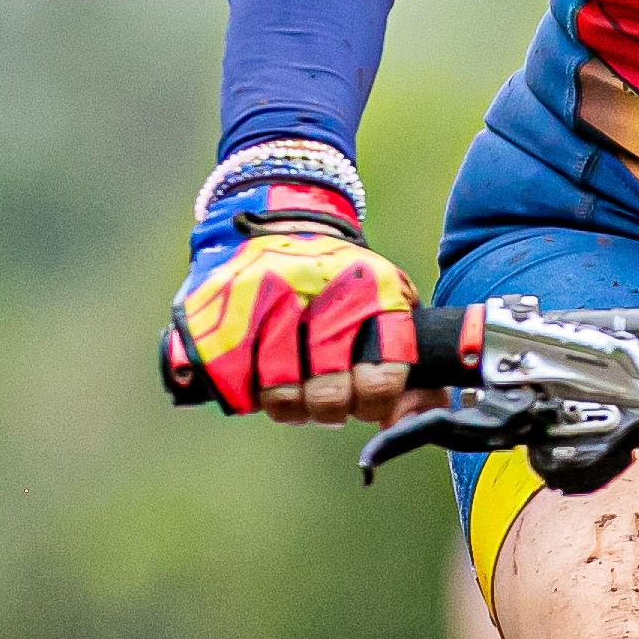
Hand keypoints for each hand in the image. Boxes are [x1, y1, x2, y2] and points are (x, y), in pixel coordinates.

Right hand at [173, 203, 417, 424]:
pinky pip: (235, 380)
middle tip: (323, 399)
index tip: (364, 398)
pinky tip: (254, 379)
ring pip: (280, 394)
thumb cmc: (342, 281)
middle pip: (329, 394)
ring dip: (286, 403)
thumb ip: (408, 367)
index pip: (382, 376)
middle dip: (328, 408)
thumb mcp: (387, 306)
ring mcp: (272, 294)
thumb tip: (410, 421)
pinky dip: (243, 391)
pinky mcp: (228, 301)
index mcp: (375, 292)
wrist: (284, 216)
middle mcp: (326, 290)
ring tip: (290, 389)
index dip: (373, 401)